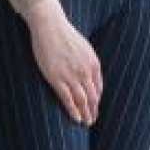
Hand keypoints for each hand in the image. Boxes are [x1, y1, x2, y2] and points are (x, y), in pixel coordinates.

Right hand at [25, 0, 102, 124]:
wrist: (50, 25)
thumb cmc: (64, 35)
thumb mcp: (83, 47)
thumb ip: (87, 62)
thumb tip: (89, 74)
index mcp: (93, 64)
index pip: (98, 88)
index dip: (97, 101)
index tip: (94, 108)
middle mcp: (85, 71)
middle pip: (92, 97)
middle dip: (93, 111)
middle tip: (92, 121)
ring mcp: (71, 76)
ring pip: (82, 100)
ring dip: (86, 114)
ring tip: (86, 123)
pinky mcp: (56, 78)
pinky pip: (67, 99)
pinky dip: (73, 110)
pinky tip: (76, 118)